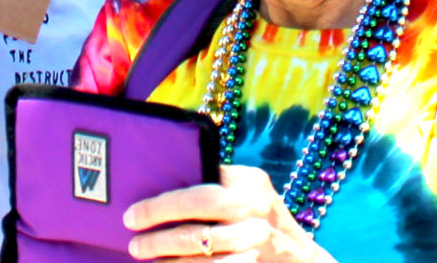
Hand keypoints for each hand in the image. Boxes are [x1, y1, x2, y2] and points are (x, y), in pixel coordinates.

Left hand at [124, 165, 328, 262]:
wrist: (304, 261)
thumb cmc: (265, 221)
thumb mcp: (251, 194)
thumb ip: (221, 185)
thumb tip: (167, 182)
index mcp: (250, 184)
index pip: (199, 189)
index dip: (163, 203)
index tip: (135, 212)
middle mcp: (256, 210)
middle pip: (197, 216)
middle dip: (159, 225)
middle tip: (133, 235)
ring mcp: (256, 242)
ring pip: (200, 250)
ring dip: (166, 256)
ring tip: (143, 255)